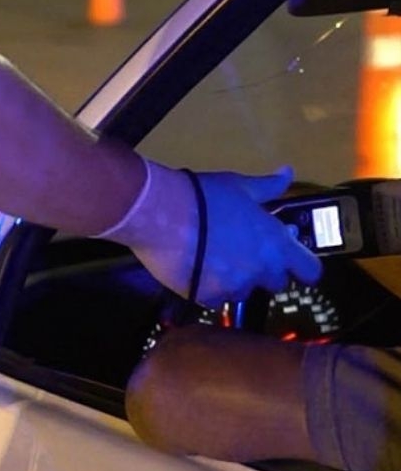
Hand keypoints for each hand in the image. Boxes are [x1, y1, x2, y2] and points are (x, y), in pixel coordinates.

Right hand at [100, 161, 321, 305]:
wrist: (160, 215)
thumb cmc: (204, 196)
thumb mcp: (240, 186)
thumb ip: (269, 187)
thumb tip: (288, 173)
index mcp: (276, 245)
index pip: (310, 271)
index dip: (303, 266)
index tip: (292, 260)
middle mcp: (260, 271)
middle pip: (276, 283)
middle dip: (264, 271)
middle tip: (244, 252)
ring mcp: (232, 287)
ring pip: (242, 291)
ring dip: (235, 279)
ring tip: (212, 258)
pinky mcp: (205, 297)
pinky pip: (214, 298)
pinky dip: (208, 286)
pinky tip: (194, 268)